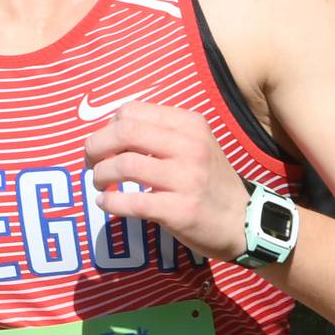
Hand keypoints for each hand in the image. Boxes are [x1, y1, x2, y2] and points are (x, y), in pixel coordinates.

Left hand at [84, 102, 247, 260]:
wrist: (244, 221)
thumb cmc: (210, 182)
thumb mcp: (196, 145)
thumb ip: (161, 135)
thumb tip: (110, 132)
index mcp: (190, 124)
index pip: (132, 112)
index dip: (107, 127)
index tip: (103, 145)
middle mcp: (190, 146)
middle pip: (124, 132)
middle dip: (96, 147)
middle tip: (90, 163)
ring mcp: (187, 178)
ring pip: (124, 165)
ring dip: (101, 175)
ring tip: (99, 185)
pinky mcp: (180, 210)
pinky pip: (132, 202)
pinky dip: (110, 203)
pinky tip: (106, 204)